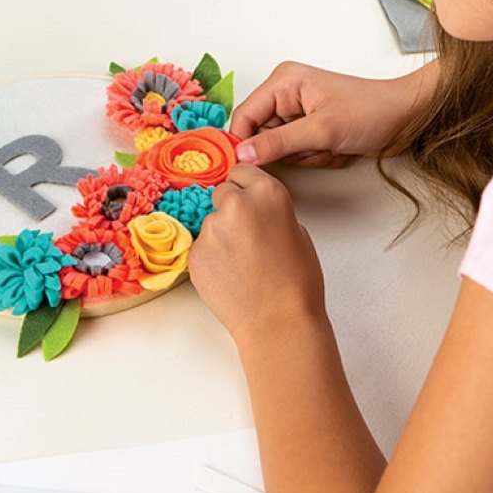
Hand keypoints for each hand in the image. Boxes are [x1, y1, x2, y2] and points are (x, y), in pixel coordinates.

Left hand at [187, 163, 325, 343]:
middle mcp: (236, 204)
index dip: (245, 186)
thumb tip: (254, 208)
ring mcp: (211, 228)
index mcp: (268, 193)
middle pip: (222, 192)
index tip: (247, 198)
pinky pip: (201, 245)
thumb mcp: (297, 231)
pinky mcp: (195, 253)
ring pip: (210, 221)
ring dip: (220, 234)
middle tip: (246, 236)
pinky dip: (211, 256)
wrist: (278, 322)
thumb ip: (270, 211)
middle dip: (230, 208)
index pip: (242, 169)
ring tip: (241, 262)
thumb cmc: (297, 282)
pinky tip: (229, 274)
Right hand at [231, 60, 437, 167]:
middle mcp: (285, 93)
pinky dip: (313, 157)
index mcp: (283, 82)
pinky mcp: (307, 127)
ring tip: (329, 145)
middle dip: (288, 150)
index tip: (244, 167)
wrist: (405, 118)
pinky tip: (333, 149)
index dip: (242, 143)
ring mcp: (296, 112)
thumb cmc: (371, 111)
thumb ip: (278, 143)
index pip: (244, 116)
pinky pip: (295, 152)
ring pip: (278, 148)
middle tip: (314, 146)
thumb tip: (243, 154)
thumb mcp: (322, 130)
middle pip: (260, 135)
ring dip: (304, 155)